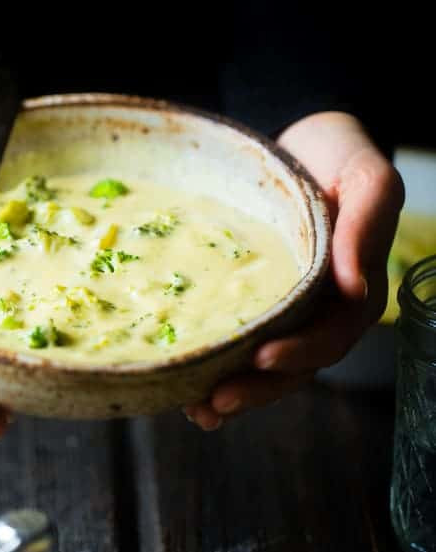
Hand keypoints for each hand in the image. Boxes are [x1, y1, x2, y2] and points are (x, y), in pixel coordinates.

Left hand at [185, 111, 404, 429]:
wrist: (305, 142)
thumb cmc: (341, 156)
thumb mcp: (366, 179)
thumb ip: (365, 226)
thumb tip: (355, 286)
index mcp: (353, 291)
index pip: (331, 336)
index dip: (300, 353)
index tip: (262, 359)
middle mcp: (320, 311)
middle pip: (295, 367)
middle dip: (258, 390)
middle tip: (217, 402)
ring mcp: (286, 311)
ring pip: (264, 367)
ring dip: (233, 392)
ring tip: (196, 409)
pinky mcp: (254, 303)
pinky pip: (238, 343)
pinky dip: (214, 367)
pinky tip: (183, 383)